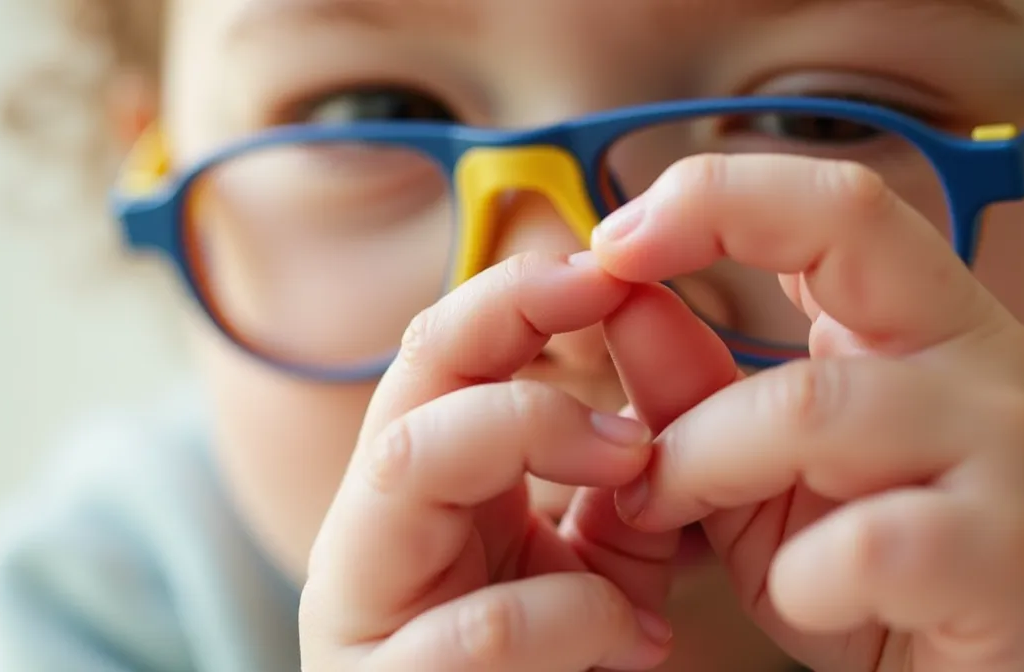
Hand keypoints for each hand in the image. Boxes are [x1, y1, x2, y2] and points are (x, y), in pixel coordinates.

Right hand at [299, 252, 727, 671]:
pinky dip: (575, 616)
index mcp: (428, 484)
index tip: (613, 265)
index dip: (520, 288)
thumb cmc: (565, 668)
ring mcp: (361, 603)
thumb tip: (662, 330)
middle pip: (413, 367)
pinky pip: (476, 624)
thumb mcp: (607, 555)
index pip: (445, 346)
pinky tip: (632, 638)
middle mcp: (375, 525)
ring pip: (412, 455)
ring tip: (634, 465)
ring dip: (535, 433)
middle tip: (613, 308)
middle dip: (513, 317)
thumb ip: (627, 465)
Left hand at [590, 155, 1023, 671]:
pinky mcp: (1008, 557)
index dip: (716, 197)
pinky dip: (800, 579)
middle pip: (825, 273)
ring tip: (673, 520)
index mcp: (928, 317)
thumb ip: (706, 390)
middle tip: (634, 458)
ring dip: (705, 465)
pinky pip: (864, 545)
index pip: (836, 203)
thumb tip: (620, 306)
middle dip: (691, 361)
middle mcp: (980, 358)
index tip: (613, 242)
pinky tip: (807, 599)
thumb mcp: (786, 468)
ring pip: (813, 409)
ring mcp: (1007, 450)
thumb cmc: (909, 551)